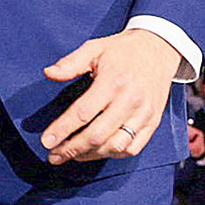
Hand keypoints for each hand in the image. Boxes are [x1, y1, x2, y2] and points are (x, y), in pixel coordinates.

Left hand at [40, 30, 179, 163]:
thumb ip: (70, 63)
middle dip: (72, 149)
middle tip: (54, 155)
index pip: (83, 113)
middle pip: (97, 135)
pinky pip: (133, 148)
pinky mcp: (153, 122)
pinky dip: (113, 154)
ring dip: (91, 155)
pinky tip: (97, 152)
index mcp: (113, 82)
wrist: (158, 49)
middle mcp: (130, 101)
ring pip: (116, 146)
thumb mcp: (94, 48)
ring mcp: (144, 114)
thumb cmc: (123, 50)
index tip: (46, 141)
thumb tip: (48, 73)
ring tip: (72, 155)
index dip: (62, 129)